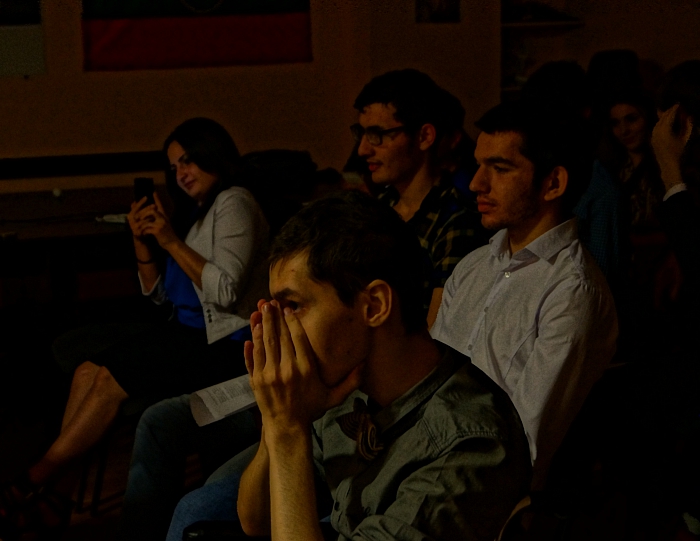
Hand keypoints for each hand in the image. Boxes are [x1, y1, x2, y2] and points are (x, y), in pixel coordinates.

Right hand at [127, 196, 152, 240]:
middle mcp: (130, 221)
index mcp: (130, 216)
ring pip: (141, 220)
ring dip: (149, 216)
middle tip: (154, 205)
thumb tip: (133, 201)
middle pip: (138, 213)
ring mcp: (133, 227)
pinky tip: (154, 221)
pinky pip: (143, 227)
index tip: (146, 197)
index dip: (140, 202)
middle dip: (147, 208)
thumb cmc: (140, 227)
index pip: (135, 207)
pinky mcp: (137, 233)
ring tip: (156, 212)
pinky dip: (149, 223)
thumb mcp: (139, 218)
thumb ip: (136, 210)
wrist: (141, 241)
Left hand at [132, 193, 178, 247]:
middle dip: (142, 214)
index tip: (154, 192)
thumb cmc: (167, 234)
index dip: (157, 199)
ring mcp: (160, 224)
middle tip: (136, 218)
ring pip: (147, 220)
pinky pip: (147, 228)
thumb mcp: (164, 224)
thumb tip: (154, 213)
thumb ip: (158, 219)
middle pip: (151, 210)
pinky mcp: (157, 230)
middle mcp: (163, 218)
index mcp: (164, 216)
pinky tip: (143, 234)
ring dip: (141, 224)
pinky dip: (143, 231)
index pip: (160, 205)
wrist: (172, 243)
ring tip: (138, 228)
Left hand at [243, 301, 362, 433]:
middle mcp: (288, 369)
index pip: (298, 338)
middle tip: (272, 302)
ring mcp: (270, 374)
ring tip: (262, 309)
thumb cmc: (311, 409)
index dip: (292, 321)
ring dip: (264, 324)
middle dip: (276, 317)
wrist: (287, 427)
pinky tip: (253, 329)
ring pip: (266, 343)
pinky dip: (253, 341)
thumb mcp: (334, 397)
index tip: (289, 309)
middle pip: (281, 337)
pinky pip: (254, 356)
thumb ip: (350, 381)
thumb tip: (364, 364)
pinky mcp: (257, 379)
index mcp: (306, 369)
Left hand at [651, 104, 693, 189]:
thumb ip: (688, 127)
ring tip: (670, 112)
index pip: (669, 116)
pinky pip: (655, 127)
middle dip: (668, 111)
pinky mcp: (652, 139)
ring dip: (663, 116)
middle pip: (662, 118)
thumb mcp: (685, 138)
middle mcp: (657, 132)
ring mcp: (653, 135)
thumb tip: (690, 116)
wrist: (668, 164)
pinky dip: (660, 122)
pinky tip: (664, 121)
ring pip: (658, 122)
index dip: (674, 109)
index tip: (678, 104)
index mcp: (665, 131)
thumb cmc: (678, 152)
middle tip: (675, 106)